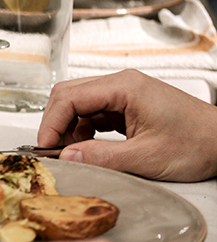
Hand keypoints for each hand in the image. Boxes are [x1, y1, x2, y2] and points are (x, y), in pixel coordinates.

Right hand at [36, 70, 216, 181]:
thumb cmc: (198, 143)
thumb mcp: (147, 158)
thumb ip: (103, 157)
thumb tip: (68, 157)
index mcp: (125, 87)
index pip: (69, 98)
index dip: (51, 124)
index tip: (44, 148)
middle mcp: (122, 84)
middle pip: (69, 95)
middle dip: (55, 123)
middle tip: (52, 151)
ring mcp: (125, 94)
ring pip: (79, 104)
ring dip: (69, 128)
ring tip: (73, 152)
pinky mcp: (128, 105)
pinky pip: (94, 112)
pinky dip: (84, 130)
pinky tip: (88, 147)